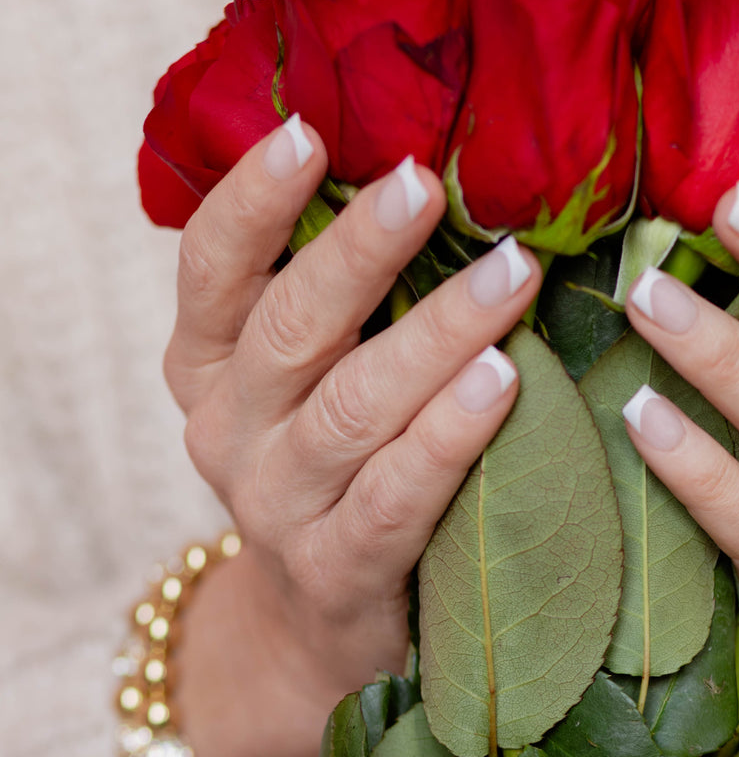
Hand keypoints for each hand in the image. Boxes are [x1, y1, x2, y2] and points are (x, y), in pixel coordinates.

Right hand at [163, 118, 540, 756]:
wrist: (319, 624)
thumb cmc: (337, 472)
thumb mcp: (310, 385)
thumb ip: (346, 308)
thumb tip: (443, 184)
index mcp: (209, 367)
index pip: (210, 269)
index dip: (253, 200)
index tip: (309, 132)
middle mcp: (228, 430)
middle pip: (288, 326)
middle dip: (359, 250)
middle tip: (429, 185)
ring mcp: (276, 506)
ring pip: (352, 407)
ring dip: (434, 333)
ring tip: (510, 276)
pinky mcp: (336, 570)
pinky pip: (395, 496)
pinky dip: (448, 436)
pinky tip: (501, 383)